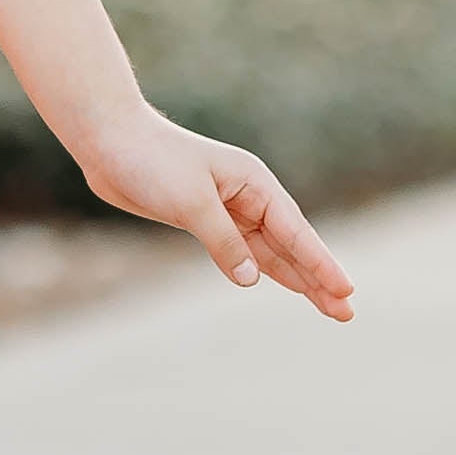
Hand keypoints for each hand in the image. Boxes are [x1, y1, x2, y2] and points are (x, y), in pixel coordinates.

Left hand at [76, 106, 353, 319]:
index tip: (346, 290)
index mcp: (255, 184)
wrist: (109, 140)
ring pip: (270, 251)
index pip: (296, 232)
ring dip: (296, 278)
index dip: (321, 264)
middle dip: (318, 279)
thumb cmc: (152, 161)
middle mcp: (249, 196)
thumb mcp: (191, 203)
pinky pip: (242, 250)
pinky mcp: (204, 219)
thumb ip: (224, 242)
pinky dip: (261, 268)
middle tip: (346, 314)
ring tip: (326, 306)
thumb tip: (251, 280)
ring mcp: (228, 208)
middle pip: (291, 246)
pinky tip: (279, 283)